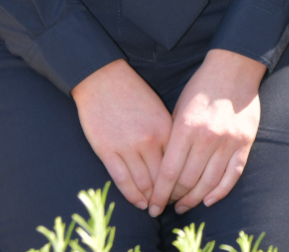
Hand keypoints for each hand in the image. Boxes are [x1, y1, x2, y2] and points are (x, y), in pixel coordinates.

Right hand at [72, 59, 172, 210]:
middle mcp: (149, 141)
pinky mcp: (107, 152)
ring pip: (143, 182)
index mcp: (166, 129)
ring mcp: (127, 148)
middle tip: (171, 206)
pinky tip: (139, 203)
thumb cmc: (134, 93)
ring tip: (155, 208)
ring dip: (150, 198)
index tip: (185, 193)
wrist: (103, 80)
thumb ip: (169, 135)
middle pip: (163, 178)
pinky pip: (122, 180)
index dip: (182, 182)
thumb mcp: (160, 111)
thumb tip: (179, 160)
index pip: (179, 165)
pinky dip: (132, 195)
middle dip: (168, 195)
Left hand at [152, 49, 266, 216]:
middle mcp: (207, 137)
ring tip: (184, 206)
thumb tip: (162, 173)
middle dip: (174, 198)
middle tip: (167, 205)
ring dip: (195, 199)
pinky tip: (209, 200)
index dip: (159, 194)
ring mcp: (229, 141)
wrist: (234, 68)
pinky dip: (220, 192)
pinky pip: (232, 175)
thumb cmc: (201, 88)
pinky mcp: (245, 142)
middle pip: (188, 181)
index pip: (169, 172)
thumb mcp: (178, 110)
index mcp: (186, 128)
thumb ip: (172, 140)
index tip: (152, 207)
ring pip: (209, 183)